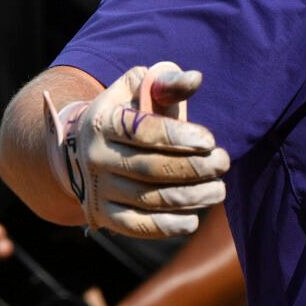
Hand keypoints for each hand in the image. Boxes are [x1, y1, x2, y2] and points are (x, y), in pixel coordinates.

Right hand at [46, 63, 228, 239]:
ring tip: (219, 190)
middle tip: (223, 163)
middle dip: (195, 168)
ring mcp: (98, 188)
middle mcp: (96, 157)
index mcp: (104, 122)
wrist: (83, 148)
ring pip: (150, 199)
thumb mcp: (140, 90)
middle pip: (151, 169)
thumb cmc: (127, 114)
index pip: (142, 131)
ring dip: (191, 197)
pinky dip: (168, 227)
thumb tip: (195, 79)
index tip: (210, 140)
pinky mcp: (103, 214)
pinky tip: (193, 219)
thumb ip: (167, 82)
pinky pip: (137, 226)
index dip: (179, 137)